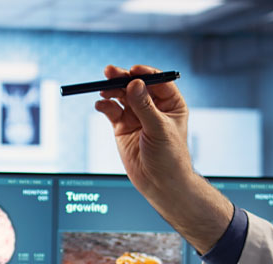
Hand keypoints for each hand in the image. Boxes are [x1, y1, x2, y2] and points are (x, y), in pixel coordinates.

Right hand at [94, 65, 232, 253]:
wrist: (160, 184)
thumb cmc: (170, 158)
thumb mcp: (159, 129)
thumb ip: (145, 106)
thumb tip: (135, 83)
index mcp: (171, 103)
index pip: (157, 80)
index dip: (144, 73)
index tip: (132, 71)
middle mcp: (153, 107)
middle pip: (135, 85)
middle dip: (122, 78)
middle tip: (109, 73)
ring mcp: (137, 116)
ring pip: (121, 95)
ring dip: (111, 90)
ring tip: (103, 90)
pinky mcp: (122, 127)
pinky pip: (111, 110)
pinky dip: (104, 106)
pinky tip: (101, 105)